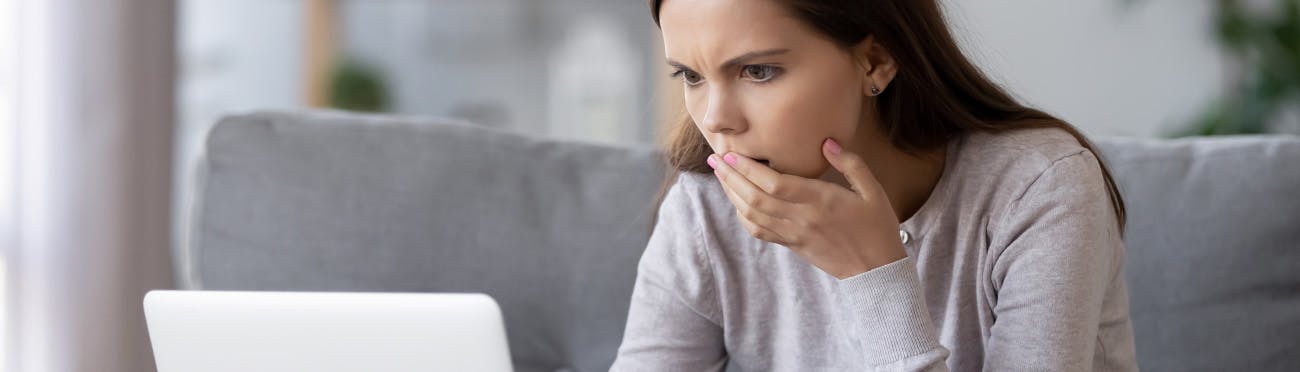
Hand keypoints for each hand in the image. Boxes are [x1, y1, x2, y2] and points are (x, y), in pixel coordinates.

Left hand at [707, 138, 907, 278]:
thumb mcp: (872, 191)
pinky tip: (737, 202)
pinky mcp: (792, 245)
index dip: (748, 168)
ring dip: (732, 194)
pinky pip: (760, 231)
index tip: (731, 153)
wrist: (876, 271)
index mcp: (820, 201)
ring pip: (753, 214)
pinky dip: (743, 216)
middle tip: (714, 159)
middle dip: (731, 177)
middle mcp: (802, 218)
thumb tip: (827, 142)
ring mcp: (794, 234)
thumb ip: (850, 163)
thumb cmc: (877, 227)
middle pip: (755, 197)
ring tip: (720, 176)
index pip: (774, 183)